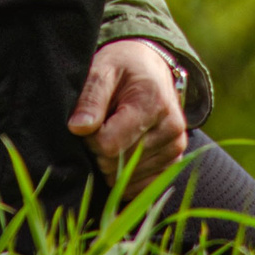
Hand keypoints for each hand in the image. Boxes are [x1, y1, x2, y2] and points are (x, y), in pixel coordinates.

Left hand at [66, 38, 188, 194]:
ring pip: (127, 178)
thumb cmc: (122, 68)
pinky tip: (124, 150)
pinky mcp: (175, 160)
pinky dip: (126, 174)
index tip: (90, 122)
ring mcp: (176, 147)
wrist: (152, 68)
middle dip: (100, 150)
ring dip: (112, 161)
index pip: (109, 145)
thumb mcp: (102, 70)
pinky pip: (141, 186)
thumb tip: (78, 128)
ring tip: (117, 131)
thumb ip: (90, 98)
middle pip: (117, 163)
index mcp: (153, 103)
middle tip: (103, 125)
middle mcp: (171, 127)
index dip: (90, 138)